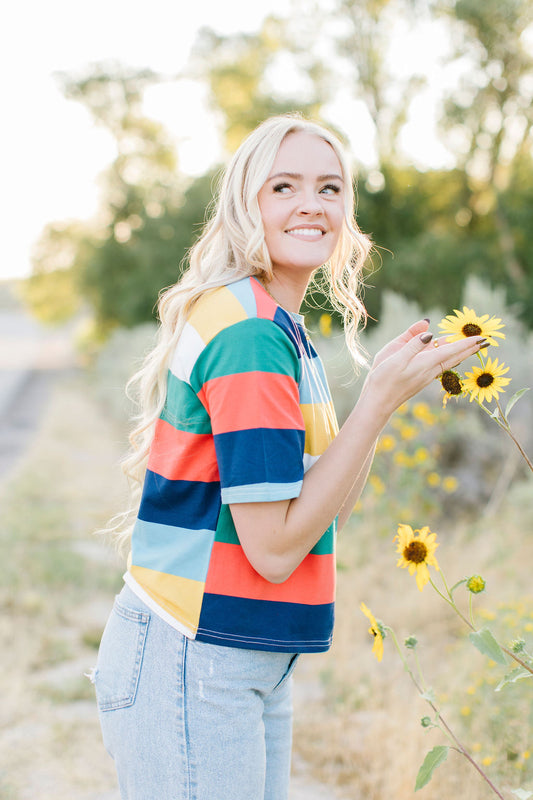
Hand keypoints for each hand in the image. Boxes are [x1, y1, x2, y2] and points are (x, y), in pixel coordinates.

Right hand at [364, 321, 486, 415]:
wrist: (378, 403)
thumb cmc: (382, 379)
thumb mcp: (394, 356)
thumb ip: (412, 342)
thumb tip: (430, 331)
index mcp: (425, 362)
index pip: (451, 349)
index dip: (467, 342)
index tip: (482, 337)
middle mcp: (429, 370)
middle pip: (455, 356)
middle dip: (470, 348)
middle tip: (487, 341)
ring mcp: (426, 376)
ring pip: (448, 361)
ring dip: (461, 352)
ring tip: (472, 346)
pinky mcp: (421, 379)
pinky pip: (440, 365)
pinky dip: (449, 357)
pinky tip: (450, 356)